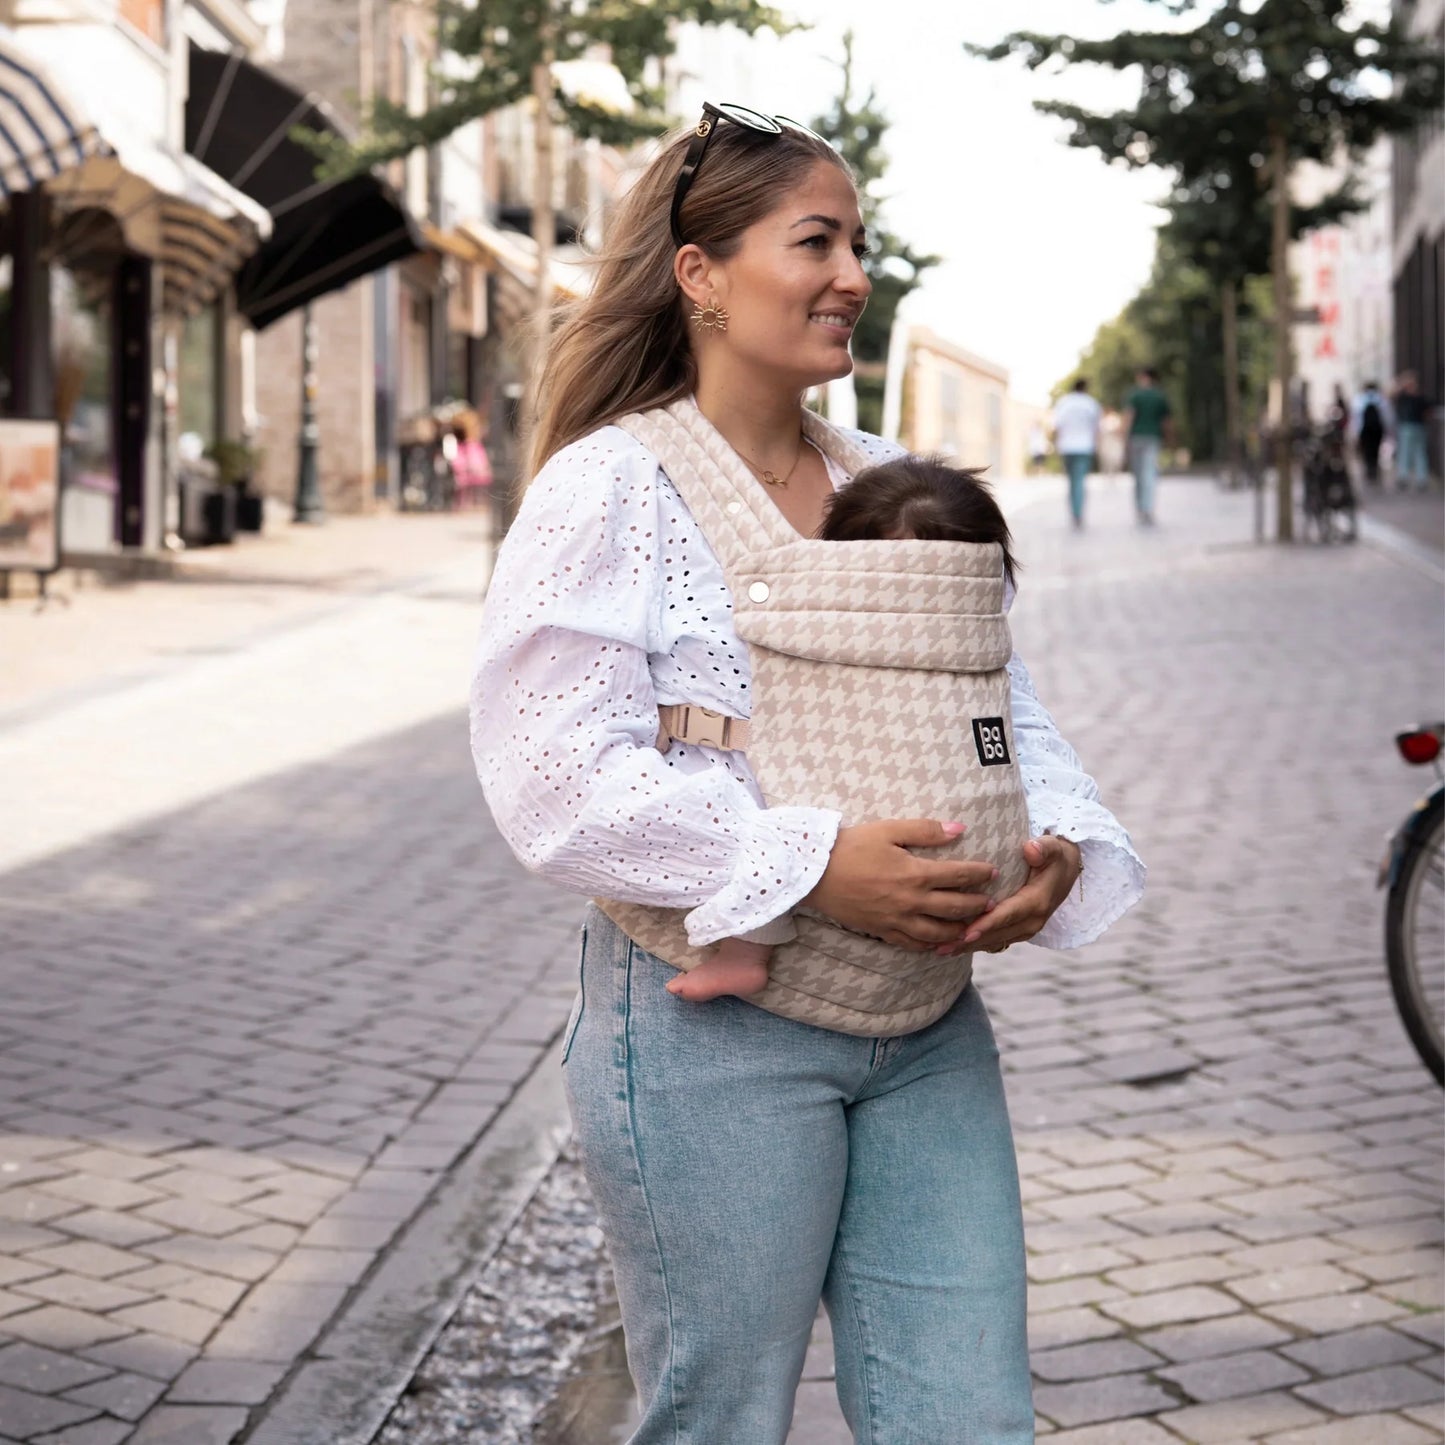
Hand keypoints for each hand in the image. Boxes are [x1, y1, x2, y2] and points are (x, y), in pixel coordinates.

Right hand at [803, 819, 997, 951]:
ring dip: (960, 930)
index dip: (979, 874)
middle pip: (955, 907)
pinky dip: (931, 946)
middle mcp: (911, 901)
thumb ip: (926, 830)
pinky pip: (913, 945)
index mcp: (915, 873)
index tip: (992, 872)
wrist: (815, 873)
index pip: (959, 875)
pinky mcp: (883, 931)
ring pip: (938, 932)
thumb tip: (959, 829)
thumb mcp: (889, 830)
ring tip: (972, 926)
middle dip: (977, 905)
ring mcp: (897, 920)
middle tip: (992, 902)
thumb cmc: (851, 846)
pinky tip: (940, 944)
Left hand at [947, 835, 1081, 955]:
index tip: (964, 933)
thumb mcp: (1053, 847)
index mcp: (1037, 902)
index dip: (986, 925)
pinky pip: (996, 940)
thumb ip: (1043, 848)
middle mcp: (1032, 920)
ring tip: (940, 950)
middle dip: (969, 942)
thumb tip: (1030, 849)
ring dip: (968, 947)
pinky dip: (975, 944)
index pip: (1007, 915)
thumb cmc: (1055, 856)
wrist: (1066, 870)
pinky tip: (953, 946)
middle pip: (997, 934)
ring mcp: (1026, 928)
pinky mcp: (1019, 930)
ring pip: (994, 941)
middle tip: (940, 946)